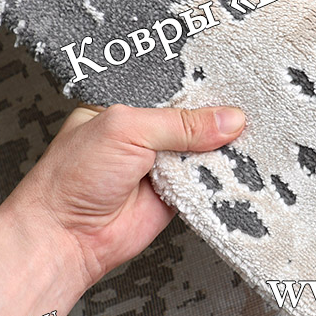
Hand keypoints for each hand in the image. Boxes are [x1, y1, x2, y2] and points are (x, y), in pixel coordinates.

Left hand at [3, 103, 245, 289]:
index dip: (201, 82)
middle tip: (248, 105)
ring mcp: (162, 162)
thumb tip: (228, 119)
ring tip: (249, 134)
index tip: (233, 77)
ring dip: (224, 146)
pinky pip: (207, 180)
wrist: (66, 238)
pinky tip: (239, 164)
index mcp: (128, 104)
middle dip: (218, 114)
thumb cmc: (72, 178)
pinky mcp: (176, 193)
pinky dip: (223, 176)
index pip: (174, 85)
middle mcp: (145, 131)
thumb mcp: (127, 129)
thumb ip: (179, 122)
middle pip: (195, 116)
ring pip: (205, 148)